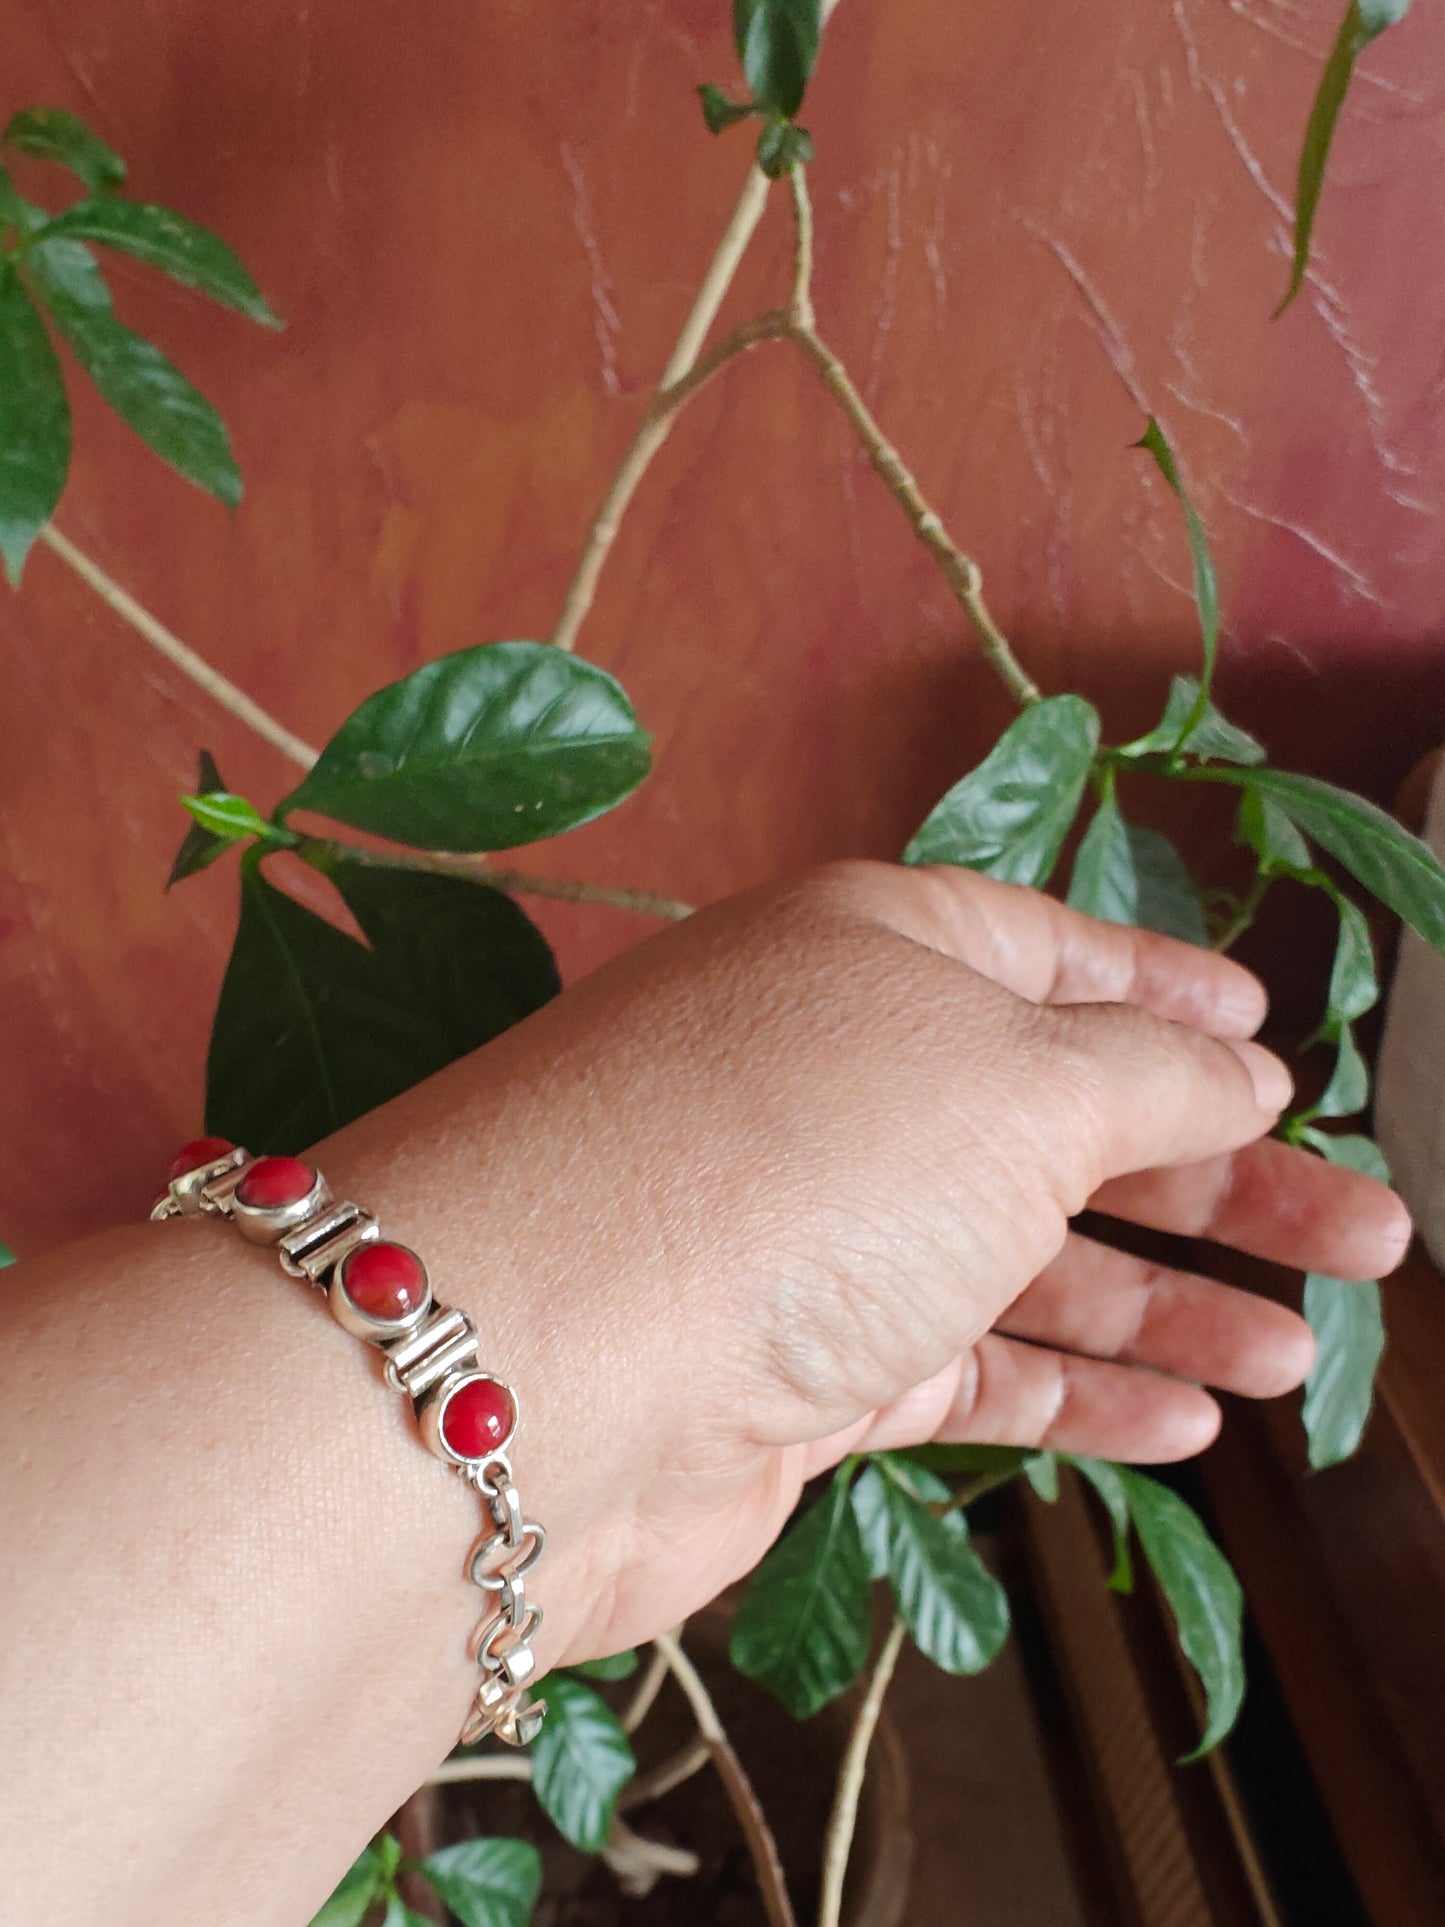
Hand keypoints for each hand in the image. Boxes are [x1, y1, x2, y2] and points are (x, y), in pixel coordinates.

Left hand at [328, 860, 1411, 1667]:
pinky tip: (1182, 1421)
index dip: (1173, 992)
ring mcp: (805, 1230)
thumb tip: (1234, 1059)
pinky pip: (960, 1370)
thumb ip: (1146, 1075)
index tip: (1277, 1035)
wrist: (524, 1370)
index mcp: (873, 950)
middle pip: (1061, 1120)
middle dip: (1222, 1179)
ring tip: (1300, 1348)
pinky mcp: (785, 1372)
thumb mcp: (1013, 1082)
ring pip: (1018, 1258)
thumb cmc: (780, 1168)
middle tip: (1369, 1234)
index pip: (1053, 952)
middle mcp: (830, 1077)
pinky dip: (1070, 1392)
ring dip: (1163, 1302)